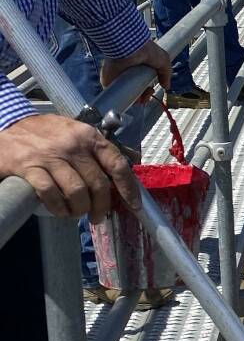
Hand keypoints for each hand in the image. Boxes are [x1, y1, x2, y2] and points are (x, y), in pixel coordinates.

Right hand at [0, 114, 140, 218]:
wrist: (8, 124)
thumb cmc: (47, 132)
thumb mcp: (76, 132)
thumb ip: (97, 149)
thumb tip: (122, 172)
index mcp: (89, 136)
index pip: (117, 164)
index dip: (128, 188)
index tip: (134, 205)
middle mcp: (74, 145)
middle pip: (98, 183)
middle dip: (101, 205)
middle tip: (98, 216)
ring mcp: (51, 156)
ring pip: (77, 191)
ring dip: (79, 209)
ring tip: (76, 213)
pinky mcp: (30, 167)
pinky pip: (51, 194)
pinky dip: (58, 208)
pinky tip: (59, 210)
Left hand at [100, 40, 170, 103]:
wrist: (131, 48)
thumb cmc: (147, 50)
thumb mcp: (164, 60)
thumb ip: (166, 74)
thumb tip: (166, 87)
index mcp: (139, 68)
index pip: (143, 83)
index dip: (148, 90)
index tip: (151, 90)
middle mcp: (129, 73)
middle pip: (136, 90)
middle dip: (143, 96)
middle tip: (147, 95)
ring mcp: (118, 77)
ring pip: (126, 94)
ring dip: (135, 99)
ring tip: (140, 98)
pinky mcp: (109, 81)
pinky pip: (115, 93)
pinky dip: (122, 98)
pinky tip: (130, 98)